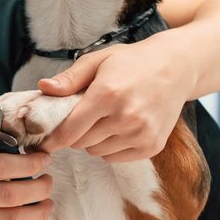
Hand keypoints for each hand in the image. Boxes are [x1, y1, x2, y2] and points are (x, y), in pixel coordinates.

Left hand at [36, 36, 188, 162]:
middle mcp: (126, 117)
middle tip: (82, 118)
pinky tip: (119, 128)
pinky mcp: (152, 146)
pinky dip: (110, 148)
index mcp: (107, 94)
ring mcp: (141, 134)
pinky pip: (116, 158)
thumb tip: (43, 88)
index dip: (53, 138)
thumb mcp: (98, 61)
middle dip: (75, 134)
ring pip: (97, 152)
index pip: (69, 130)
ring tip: (104, 119)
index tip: (44, 140)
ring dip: (93, 141)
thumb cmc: (132, 62)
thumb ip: (69, 79)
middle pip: (81, 143)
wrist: (176, 67)